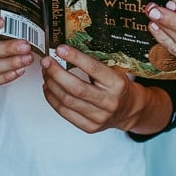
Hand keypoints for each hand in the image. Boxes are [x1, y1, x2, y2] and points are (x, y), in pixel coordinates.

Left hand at [40, 45, 158, 133]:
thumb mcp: (113, 71)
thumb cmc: (118, 87)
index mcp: (117, 84)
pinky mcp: (89, 127)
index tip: (60, 49)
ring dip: (51, 85)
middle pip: (75, 88)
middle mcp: (109, 102)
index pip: (93, 68)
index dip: (74, 57)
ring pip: (67, 100)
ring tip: (46, 73)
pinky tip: (49, 88)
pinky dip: (52, 99)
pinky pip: (64, 112)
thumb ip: (93, 64)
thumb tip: (66, 51)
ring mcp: (99, 117)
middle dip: (56, 73)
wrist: (129, 110)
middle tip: (46, 62)